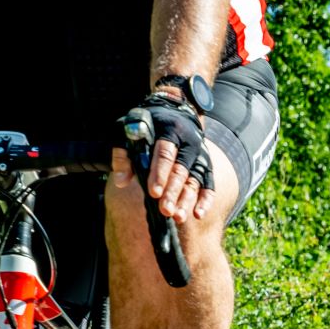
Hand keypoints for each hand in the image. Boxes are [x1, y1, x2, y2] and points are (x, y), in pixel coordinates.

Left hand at [119, 92, 215, 222]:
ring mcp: (200, 155)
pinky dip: (205, 200)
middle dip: (173, 192)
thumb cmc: (146, 123)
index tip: (153, 193)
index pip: (165, 153)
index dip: (159, 174)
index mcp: (170, 130)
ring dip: (187, 200)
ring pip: (195, 180)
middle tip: (165, 211)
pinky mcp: (206, 165)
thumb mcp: (129, 130)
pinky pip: (209, 184)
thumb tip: (120, 182)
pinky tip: (198, 214)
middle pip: (181, 170)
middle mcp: (189, 143)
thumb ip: (123, 155)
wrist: (175, 111)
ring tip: (178, 217)